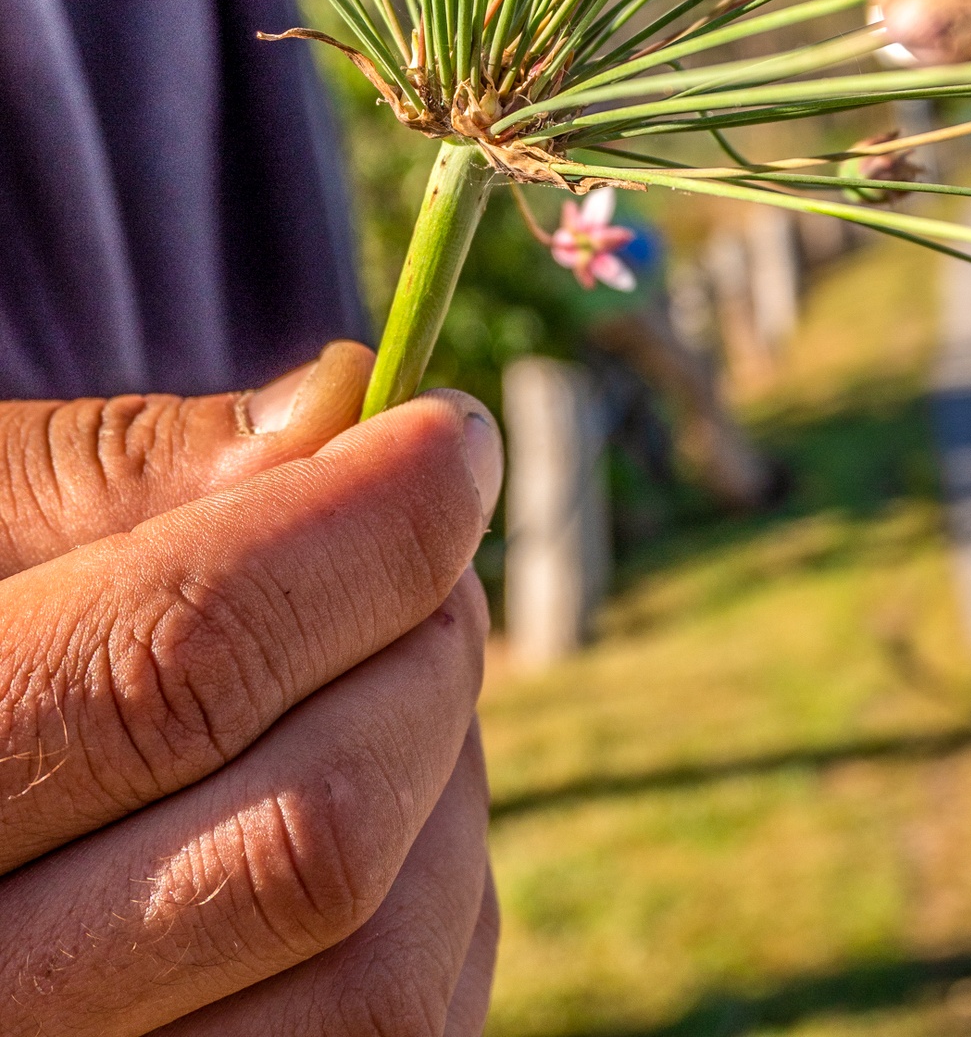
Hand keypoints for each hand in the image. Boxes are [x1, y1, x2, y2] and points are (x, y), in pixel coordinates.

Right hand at [0, 342, 501, 1033]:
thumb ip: (114, 473)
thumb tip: (338, 409)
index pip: (180, 669)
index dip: (358, 532)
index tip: (450, 435)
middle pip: (314, 832)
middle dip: (421, 648)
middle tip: (423, 542)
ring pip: (387, 968)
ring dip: (447, 775)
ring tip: (393, 664)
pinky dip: (444, 889)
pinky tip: (384, 790)